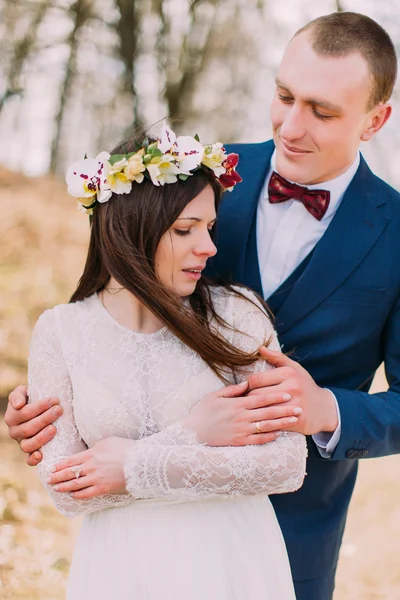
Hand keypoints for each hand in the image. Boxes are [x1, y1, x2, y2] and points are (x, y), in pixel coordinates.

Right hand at [5, 385, 62, 465]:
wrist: (41, 411)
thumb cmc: (33, 399)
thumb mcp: (23, 392)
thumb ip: (18, 395)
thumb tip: (19, 405)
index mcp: (11, 416)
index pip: (24, 412)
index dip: (39, 407)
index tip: (55, 400)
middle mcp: (14, 431)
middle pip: (28, 428)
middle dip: (45, 418)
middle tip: (59, 410)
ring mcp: (22, 443)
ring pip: (28, 445)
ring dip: (41, 437)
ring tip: (54, 428)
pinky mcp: (29, 453)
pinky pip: (29, 460)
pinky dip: (34, 459)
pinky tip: (41, 455)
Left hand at [48, 437, 133, 498]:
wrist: (140, 462)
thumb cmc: (126, 449)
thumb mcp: (108, 441)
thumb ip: (96, 446)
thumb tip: (89, 451)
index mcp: (91, 454)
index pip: (70, 461)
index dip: (59, 465)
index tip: (52, 468)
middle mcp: (90, 467)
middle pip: (68, 474)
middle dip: (56, 477)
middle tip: (48, 480)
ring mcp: (96, 479)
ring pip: (74, 485)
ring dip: (63, 487)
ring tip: (56, 488)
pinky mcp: (103, 489)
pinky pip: (86, 494)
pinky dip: (77, 495)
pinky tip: (72, 495)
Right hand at [183, 380, 302, 446]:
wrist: (191, 433)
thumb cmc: (201, 412)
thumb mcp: (214, 396)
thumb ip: (232, 390)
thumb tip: (247, 383)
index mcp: (237, 404)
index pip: (261, 399)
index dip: (276, 396)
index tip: (289, 394)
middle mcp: (241, 417)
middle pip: (268, 412)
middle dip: (285, 409)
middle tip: (299, 407)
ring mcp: (241, 431)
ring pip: (266, 426)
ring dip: (282, 423)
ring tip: (295, 420)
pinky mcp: (239, 442)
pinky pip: (258, 440)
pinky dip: (270, 437)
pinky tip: (280, 434)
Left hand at [247, 347, 338, 435]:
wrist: (325, 409)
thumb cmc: (305, 386)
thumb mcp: (294, 368)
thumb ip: (276, 357)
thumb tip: (260, 348)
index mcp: (289, 373)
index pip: (256, 379)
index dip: (247, 385)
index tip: (247, 389)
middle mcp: (291, 388)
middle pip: (256, 395)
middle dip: (248, 399)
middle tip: (244, 401)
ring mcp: (294, 405)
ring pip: (262, 409)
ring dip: (254, 411)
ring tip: (250, 410)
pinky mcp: (296, 421)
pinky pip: (272, 422)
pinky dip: (264, 422)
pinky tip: (260, 421)